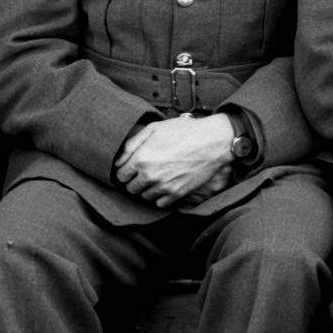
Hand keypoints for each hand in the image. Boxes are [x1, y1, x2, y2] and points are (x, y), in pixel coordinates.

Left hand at [117, 115, 241, 212]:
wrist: (213, 141)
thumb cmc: (184, 131)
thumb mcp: (154, 128)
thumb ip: (132, 144)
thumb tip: (118, 160)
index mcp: (141, 159)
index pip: (120, 175)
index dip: (125, 170)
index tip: (132, 166)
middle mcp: (149, 176)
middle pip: (130, 188)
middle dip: (135, 180)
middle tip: (145, 171)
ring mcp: (164, 186)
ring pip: (144, 197)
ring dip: (147, 189)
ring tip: (157, 176)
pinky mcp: (177, 194)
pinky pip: (160, 203)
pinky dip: (161, 196)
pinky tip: (166, 184)